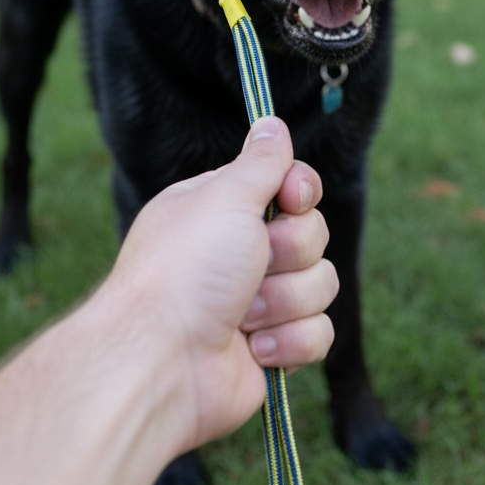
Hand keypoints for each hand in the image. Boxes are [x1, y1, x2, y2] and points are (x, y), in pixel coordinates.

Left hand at [105, 116, 337, 454]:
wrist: (163, 362)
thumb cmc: (187, 270)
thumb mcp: (226, 198)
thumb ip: (261, 162)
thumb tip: (271, 122)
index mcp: (224, 209)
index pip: (291, 186)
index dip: (300, 193)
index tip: (290, 199)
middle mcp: (241, 251)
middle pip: (313, 234)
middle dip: (290, 253)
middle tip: (254, 264)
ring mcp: (259, 301)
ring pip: (321, 284)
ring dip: (285, 301)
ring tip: (243, 316)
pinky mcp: (273, 347)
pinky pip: (319, 332)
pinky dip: (289, 342)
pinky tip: (251, 348)